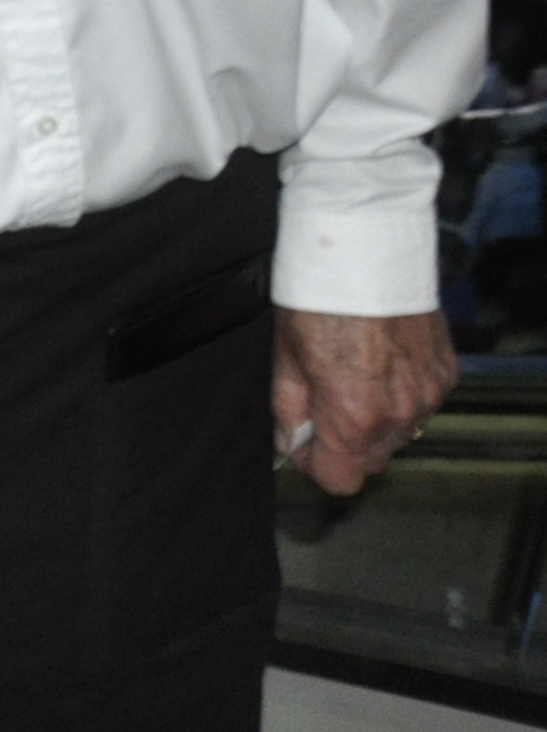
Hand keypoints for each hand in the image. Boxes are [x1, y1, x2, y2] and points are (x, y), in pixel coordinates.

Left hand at [274, 306, 455, 495]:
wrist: (366, 252)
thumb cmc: (320, 299)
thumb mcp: (285, 355)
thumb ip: (288, 407)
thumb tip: (289, 440)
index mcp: (353, 416)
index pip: (340, 479)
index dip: (316, 465)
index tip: (303, 445)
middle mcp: (399, 414)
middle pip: (371, 460)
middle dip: (343, 444)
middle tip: (322, 407)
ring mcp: (428, 395)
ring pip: (399, 435)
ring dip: (375, 422)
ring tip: (352, 379)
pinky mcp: (446, 374)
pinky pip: (422, 404)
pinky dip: (401, 396)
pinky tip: (382, 365)